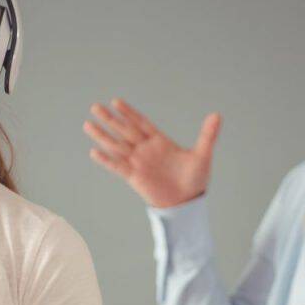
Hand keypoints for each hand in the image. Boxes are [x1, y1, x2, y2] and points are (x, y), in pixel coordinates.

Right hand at [83, 98, 221, 207]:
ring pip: (117, 146)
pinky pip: (117, 166)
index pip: (141, 123)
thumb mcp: (202, 154)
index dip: (129, 113)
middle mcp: (145, 150)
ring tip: (87, 124)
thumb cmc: (195, 179)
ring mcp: (138, 163)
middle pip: (124, 131)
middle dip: (110, 119)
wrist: (187, 203)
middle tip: (94, 106)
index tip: (115, 101)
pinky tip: (94, 152)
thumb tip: (217, 115)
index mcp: (159, 141)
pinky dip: (106, 160)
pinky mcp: (134, 177)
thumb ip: (207, 135)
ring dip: (103, 136)